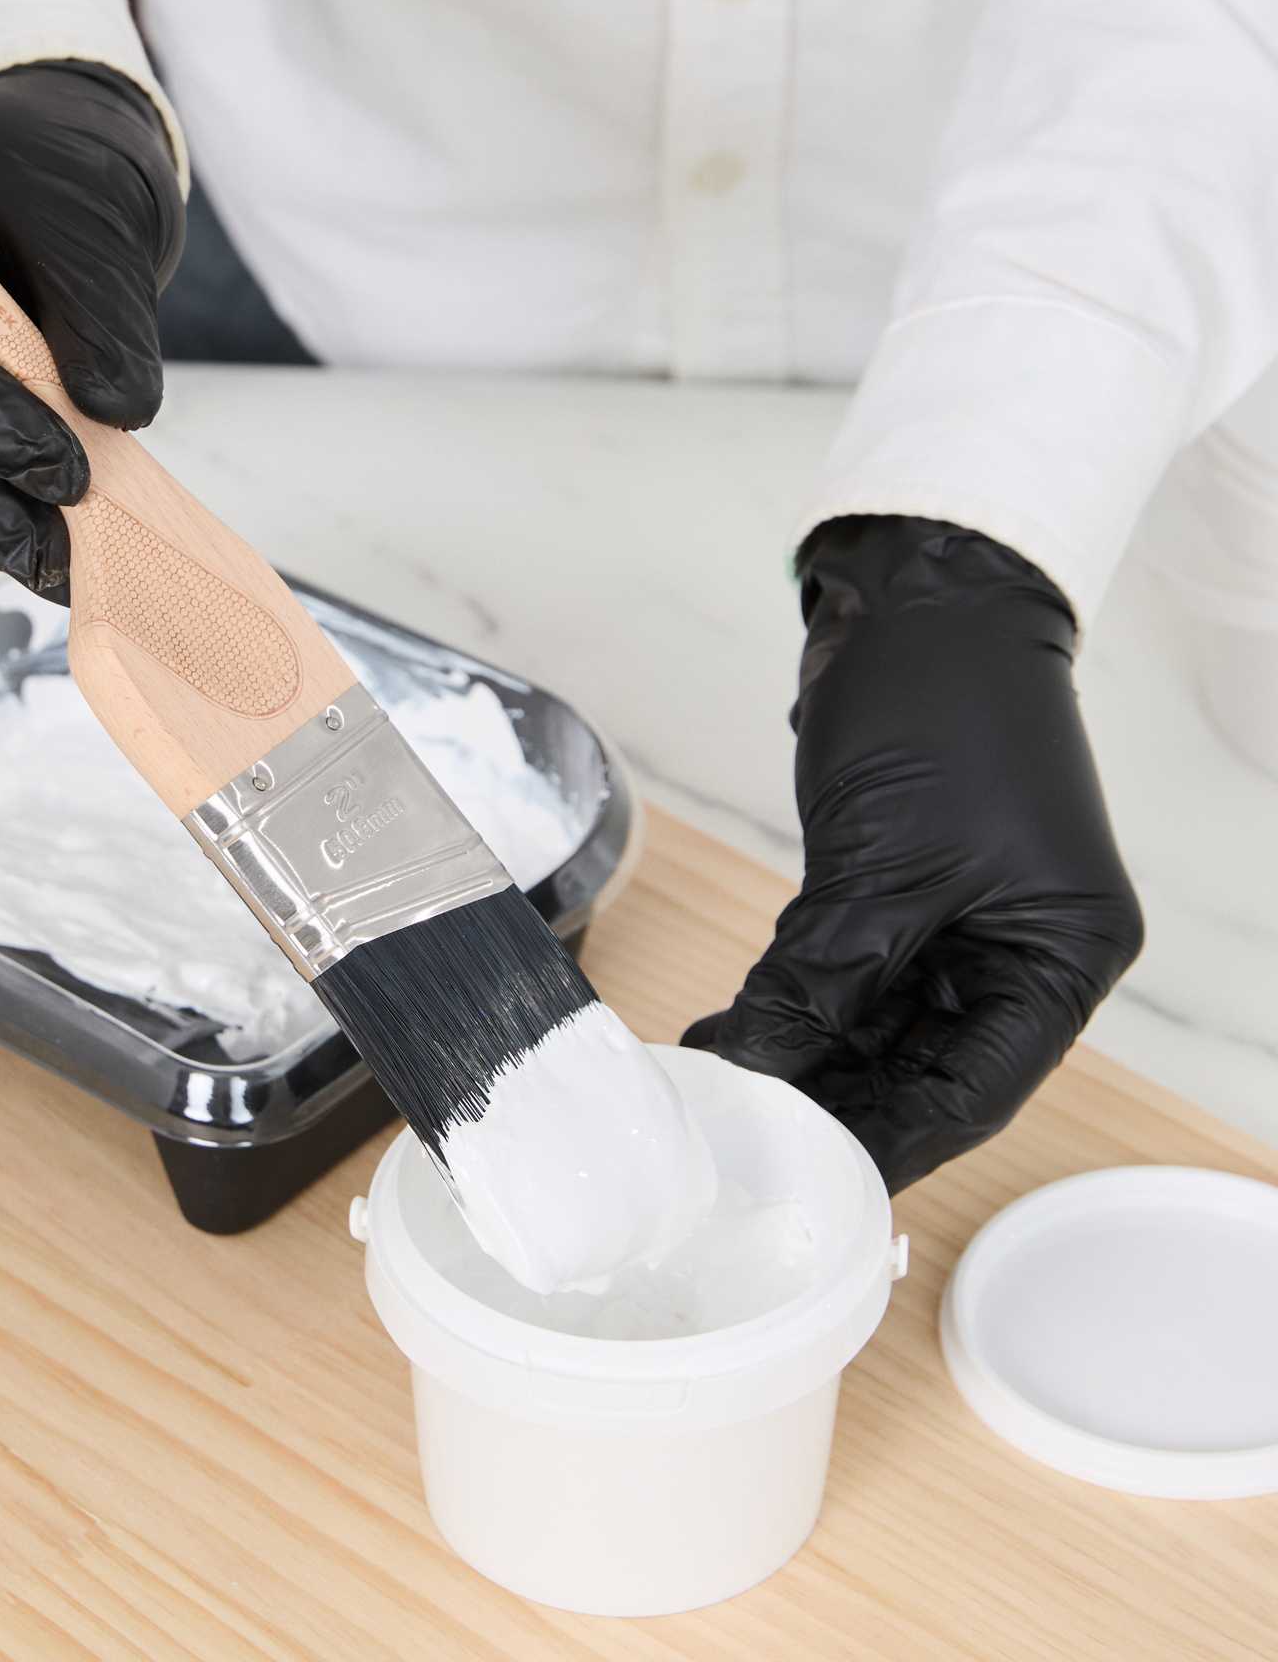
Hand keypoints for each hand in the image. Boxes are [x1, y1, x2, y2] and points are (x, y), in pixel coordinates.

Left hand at [684, 515, 1142, 1192]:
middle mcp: (1018, 950)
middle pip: (920, 1066)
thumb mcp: (880, 867)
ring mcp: (957, 920)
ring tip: (716, 1093)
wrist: (917, 599)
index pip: (972, 1090)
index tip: (806, 1180)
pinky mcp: (898, 890)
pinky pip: (844, 974)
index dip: (887, 1140)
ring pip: (873, 1025)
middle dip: (831, 1102)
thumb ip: (817, 979)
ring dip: (799, 1057)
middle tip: (740, 1142)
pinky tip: (731, 1033)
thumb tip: (749, 1068)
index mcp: (1061, 958)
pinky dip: (791, 1003)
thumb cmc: (941, 710)